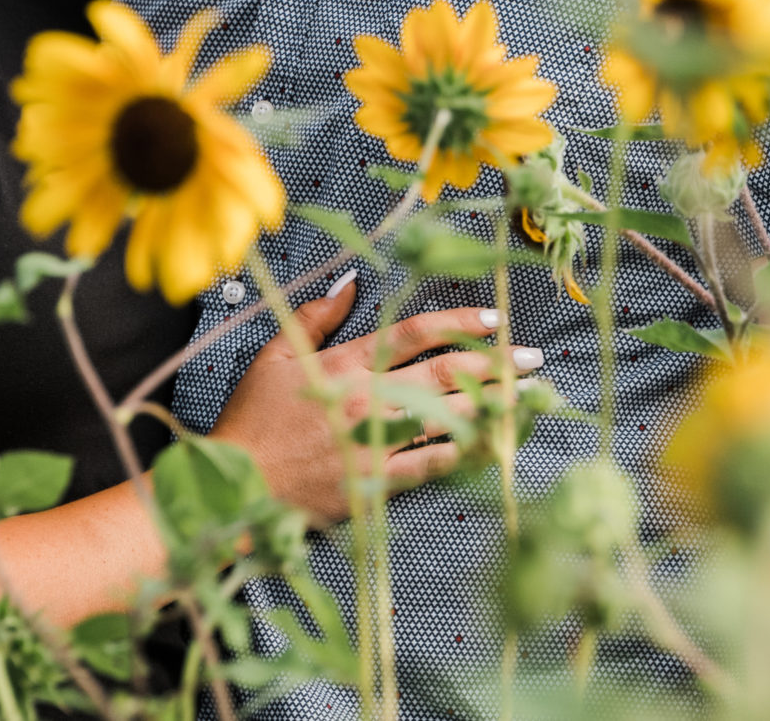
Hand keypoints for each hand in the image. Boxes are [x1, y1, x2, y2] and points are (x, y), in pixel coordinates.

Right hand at [211, 280, 541, 520]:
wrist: (235, 486)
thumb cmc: (252, 422)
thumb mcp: (275, 356)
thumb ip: (316, 317)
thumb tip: (351, 284)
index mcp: (346, 365)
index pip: (414, 332)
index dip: (459, 321)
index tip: (495, 317)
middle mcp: (368, 400)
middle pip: (445, 372)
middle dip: (496, 361)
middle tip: (534, 357)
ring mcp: (375, 443)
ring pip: (448, 417)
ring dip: (494, 404)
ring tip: (530, 396)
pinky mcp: (376, 482)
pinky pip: (432, 466)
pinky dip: (466, 454)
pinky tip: (496, 445)